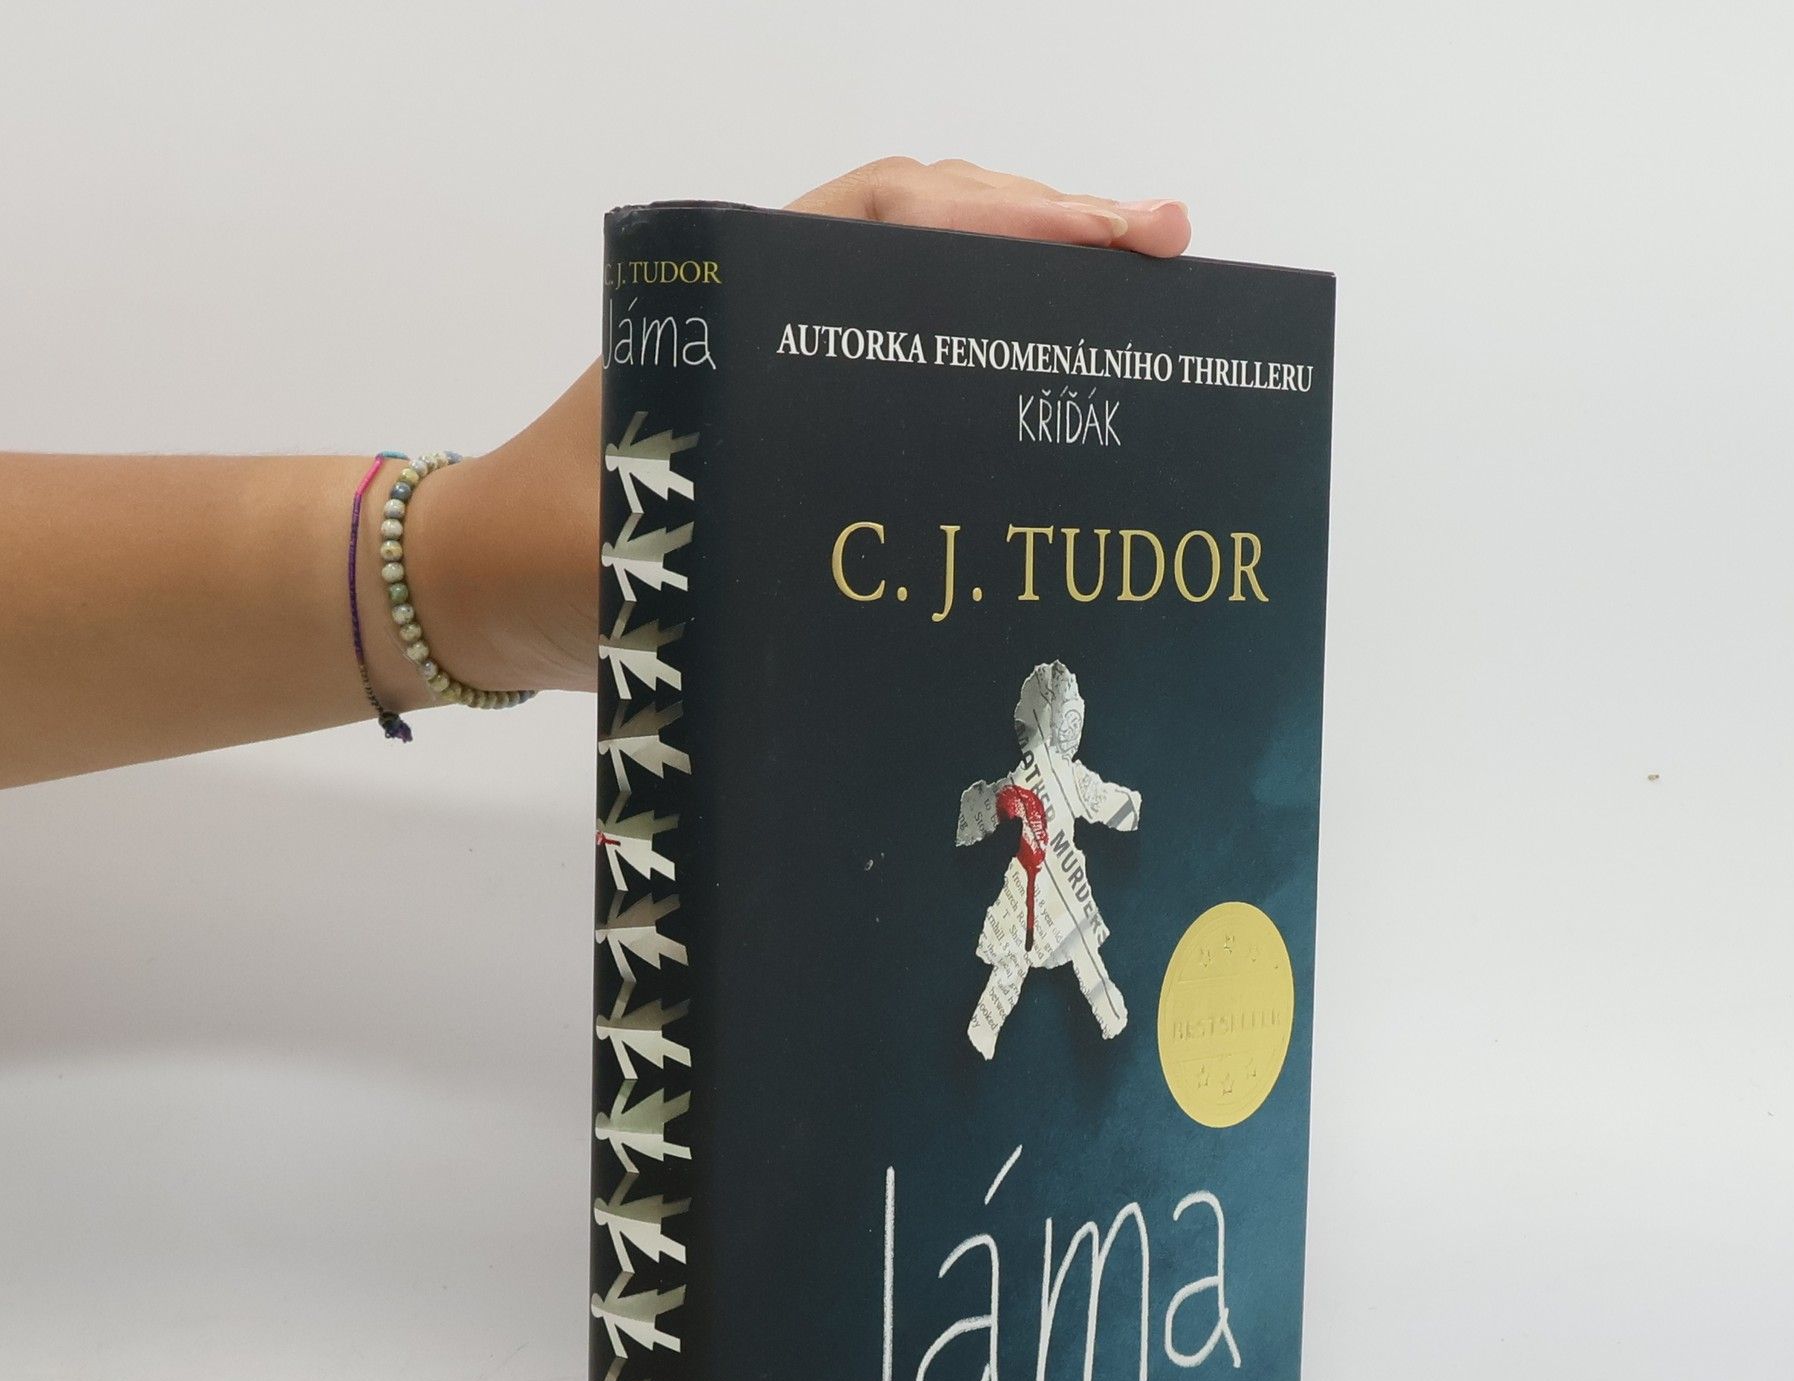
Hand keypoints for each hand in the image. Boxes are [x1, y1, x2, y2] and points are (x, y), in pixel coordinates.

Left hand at [422, 160, 1191, 696]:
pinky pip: (905, 375)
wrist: (474, 591)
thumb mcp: (642, 546)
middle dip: (1047, 233)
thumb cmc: (545, 556)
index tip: (1111, 239)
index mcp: (735, 306)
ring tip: (1136, 307)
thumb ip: (734, 542)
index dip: (1006, 219)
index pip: (887, 221)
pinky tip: (1049, 406)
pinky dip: (982, 373)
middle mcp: (769, 316)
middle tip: (1163, 252)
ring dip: (1025, 290)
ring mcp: (783, 368)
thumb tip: (879, 562)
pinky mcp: (791, 430)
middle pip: (927, 233)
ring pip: (925, 296)